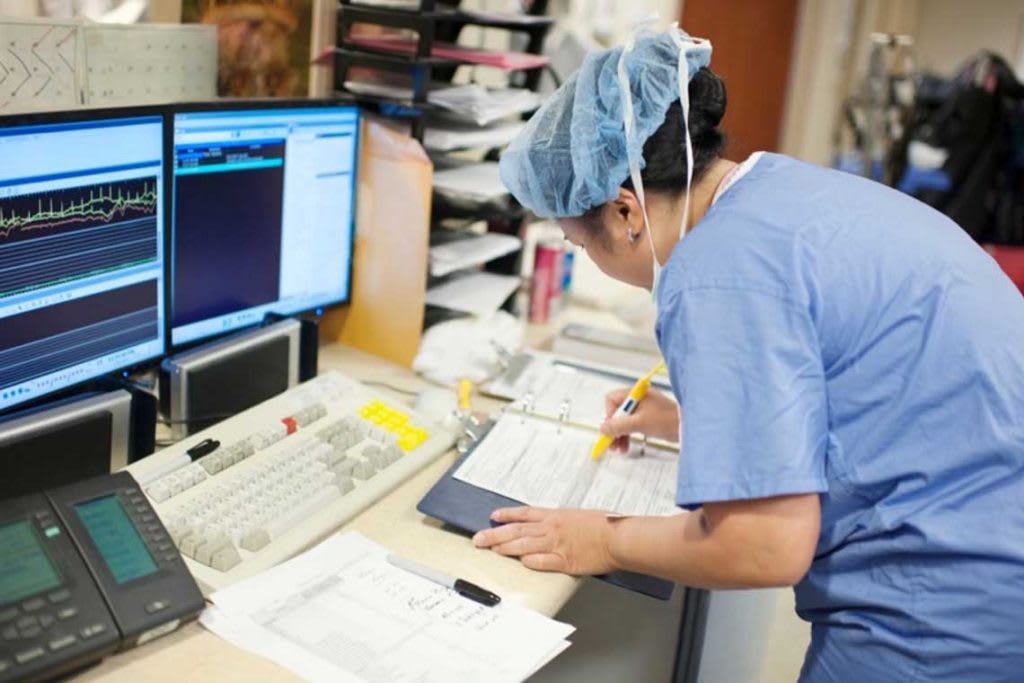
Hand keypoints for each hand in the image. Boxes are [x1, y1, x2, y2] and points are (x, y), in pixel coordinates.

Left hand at [472, 507, 616, 575]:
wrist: (617, 536)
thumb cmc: (605, 524)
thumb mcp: (579, 516)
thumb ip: (563, 522)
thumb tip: (554, 526)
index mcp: (555, 516)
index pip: (524, 514)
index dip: (507, 515)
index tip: (493, 516)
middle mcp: (551, 529)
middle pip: (517, 531)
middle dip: (495, 534)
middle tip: (479, 538)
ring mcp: (556, 545)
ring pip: (523, 545)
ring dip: (505, 548)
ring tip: (491, 550)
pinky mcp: (563, 561)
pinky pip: (540, 562)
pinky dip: (528, 562)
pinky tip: (518, 563)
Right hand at [602, 387, 678, 451]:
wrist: (686, 427)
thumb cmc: (667, 420)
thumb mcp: (639, 423)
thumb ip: (619, 426)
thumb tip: (603, 429)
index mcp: (635, 393)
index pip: (612, 400)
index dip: (610, 415)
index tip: (612, 429)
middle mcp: (637, 399)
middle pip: (616, 413)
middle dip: (613, 429)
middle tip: (611, 444)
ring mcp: (641, 409)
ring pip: (622, 421)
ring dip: (618, 435)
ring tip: (618, 449)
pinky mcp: (646, 419)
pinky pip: (630, 426)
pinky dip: (626, 436)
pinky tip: (625, 446)